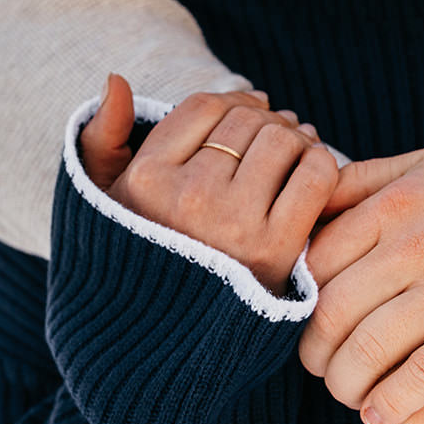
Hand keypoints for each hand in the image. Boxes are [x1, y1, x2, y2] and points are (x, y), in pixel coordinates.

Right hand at [78, 73, 336, 294]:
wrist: (167, 345)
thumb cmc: (139, 260)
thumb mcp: (102, 203)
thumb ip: (102, 140)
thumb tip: (117, 79)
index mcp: (145, 180)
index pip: (205, 107)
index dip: (236, 100)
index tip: (251, 108)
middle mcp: (188, 197)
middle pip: (248, 121)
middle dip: (267, 119)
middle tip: (280, 130)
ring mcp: (234, 224)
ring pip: (283, 141)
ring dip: (296, 137)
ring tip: (296, 147)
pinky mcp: (277, 249)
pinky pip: (316, 176)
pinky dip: (320, 163)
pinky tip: (311, 171)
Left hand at [299, 147, 423, 423]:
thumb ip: (362, 181)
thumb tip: (302, 204)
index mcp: (398, 201)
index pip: (317, 260)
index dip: (300, 301)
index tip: (307, 321)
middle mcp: (421, 240)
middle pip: (334, 310)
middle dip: (315, 352)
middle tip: (320, 367)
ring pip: (369, 348)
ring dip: (344, 384)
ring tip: (348, 391)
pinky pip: (422, 376)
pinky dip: (389, 403)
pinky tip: (379, 413)